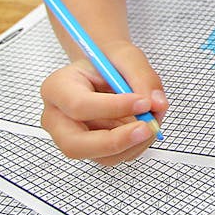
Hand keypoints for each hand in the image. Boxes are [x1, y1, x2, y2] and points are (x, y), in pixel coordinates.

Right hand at [39, 42, 167, 164]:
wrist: (104, 69)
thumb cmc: (109, 61)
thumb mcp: (127, 57)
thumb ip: (143, 78)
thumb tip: (157, 105)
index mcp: (57, 87)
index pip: (79, 105)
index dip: (114, 107)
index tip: (144, 102)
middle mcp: (57, 117)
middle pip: (75, 144)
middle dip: (116, 141)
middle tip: (147, 128)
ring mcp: (70, 137)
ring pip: (99, 156)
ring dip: (132, 143)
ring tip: (150, 120)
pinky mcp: (89, 149)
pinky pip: (113, 158)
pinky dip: (134, 146)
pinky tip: (141, 125)